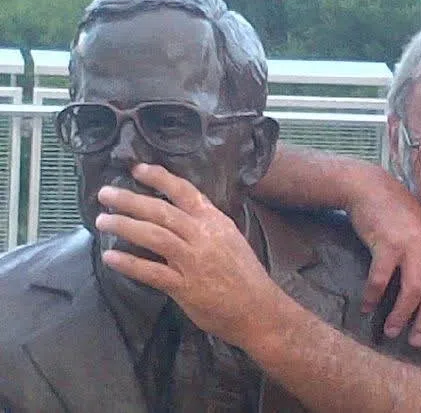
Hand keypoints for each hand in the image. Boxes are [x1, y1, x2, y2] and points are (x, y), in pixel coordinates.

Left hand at [94, 163, 278, 346]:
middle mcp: (203, 236)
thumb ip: (205, 226)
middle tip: (105, 193)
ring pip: (153, 236)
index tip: (137, 169)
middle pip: (161, 211)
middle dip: (130, 200)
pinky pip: (151, 271)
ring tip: (102, 220)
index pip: (184, 191)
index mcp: (215, 221)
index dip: (159, 178)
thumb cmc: (245, 274)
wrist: (259, 308)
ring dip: (124, 226)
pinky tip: (110, 257)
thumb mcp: (230, 239)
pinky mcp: (184, 286)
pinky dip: (128, 263)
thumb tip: (176, 216)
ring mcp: (193, 261)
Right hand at [348, 170, 420, 345]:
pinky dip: (374, 297)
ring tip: (391, 330)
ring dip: (402, 315)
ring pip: (414, 290)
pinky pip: (381, 279)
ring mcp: (410, 244)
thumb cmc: (395, 214)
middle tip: (416, 342)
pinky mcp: (387, 243)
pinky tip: (366, 307)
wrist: (371, 188)